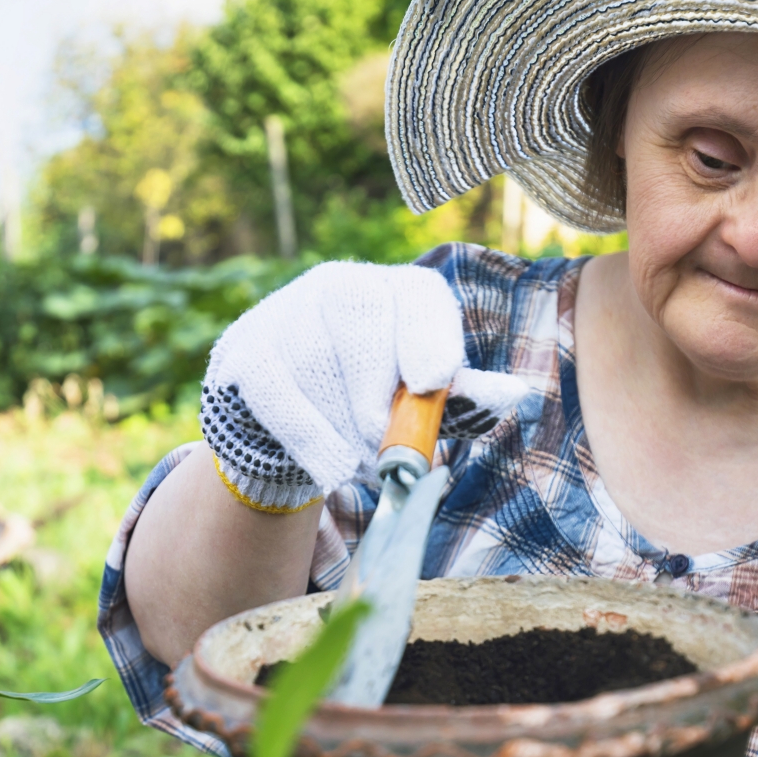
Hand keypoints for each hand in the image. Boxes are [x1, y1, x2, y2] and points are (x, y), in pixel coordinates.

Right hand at [201, 261, 527, 510]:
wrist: (283, 432)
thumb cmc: (364, 410)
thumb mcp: (417, 405)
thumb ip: (459, 399)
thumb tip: (515, 395)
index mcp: (393, 293)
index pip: (417, 294)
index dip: (428, 333)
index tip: (435, 381)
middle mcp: (338, 286)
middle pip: (359, 312)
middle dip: (375, 388)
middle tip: (387, 445)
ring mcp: (284, 312)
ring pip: (314, 357)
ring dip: (342, 426)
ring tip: (359, 467)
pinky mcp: (242, 350)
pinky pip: (276, 391)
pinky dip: (308, 436)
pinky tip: (330, 471)